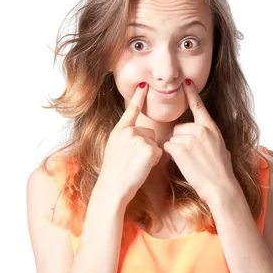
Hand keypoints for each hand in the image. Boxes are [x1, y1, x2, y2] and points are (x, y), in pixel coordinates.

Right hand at [98, 83, 162, 205]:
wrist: (113, 187)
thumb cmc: (114, 173)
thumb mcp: (115, 149)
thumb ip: (126, 138)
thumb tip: (140, 135)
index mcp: (119, 130)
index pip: (131, 110)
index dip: (138, 97)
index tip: (144, 85)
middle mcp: (128, 131)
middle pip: (149, 131)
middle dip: (147, 145)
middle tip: (134, 160)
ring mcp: (138, 139)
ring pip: (154, 142)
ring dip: (151, 154)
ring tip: (137, 164)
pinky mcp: (149, 148)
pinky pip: (159, 151)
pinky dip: (154, 161)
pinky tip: (142, 167)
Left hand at [163, 79, 235, 203]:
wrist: (220, 185)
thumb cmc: (221, 171)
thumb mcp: (220, 146)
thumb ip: (208, 136)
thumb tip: (201, 135)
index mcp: (211, 127)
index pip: (199, 106)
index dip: (191, 93)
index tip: (186, 81)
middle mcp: (201, 129)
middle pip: (179, 127)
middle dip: (180, 139)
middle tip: (192, 155)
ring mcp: (190, 137)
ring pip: (173, 138)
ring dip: (176, 149)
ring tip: (191, 161)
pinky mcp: (180, 148)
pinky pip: (168, 147)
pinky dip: (172, 156)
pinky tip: (184, 163)